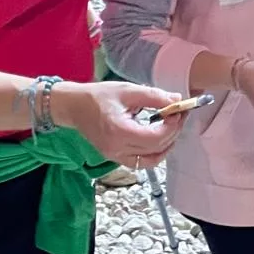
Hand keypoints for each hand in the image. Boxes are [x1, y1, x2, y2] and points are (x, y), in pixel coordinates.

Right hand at [56, 81, 182, 168]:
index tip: (179, 110)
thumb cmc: (97, 96)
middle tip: (179, 114)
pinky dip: (155, 153)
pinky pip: (141, 162)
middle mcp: (117, 148)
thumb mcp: (127, 90)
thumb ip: (154, 96)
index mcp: (119, 131)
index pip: (155, 137)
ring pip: (151, 160)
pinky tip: (159, 138)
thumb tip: (177, 100)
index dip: (173, 126)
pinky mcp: (115, 157)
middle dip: (173, 132)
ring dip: (166, 145)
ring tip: (171, 126)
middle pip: (156, 149)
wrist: (74, 106)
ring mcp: (115, 156)